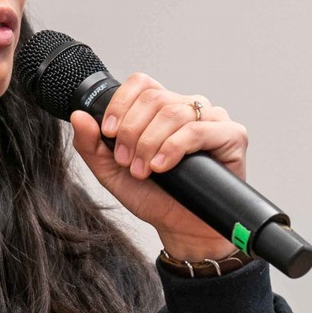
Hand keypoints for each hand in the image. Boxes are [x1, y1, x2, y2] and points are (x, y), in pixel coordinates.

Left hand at [68, 73, 247, 261]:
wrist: (182, 228)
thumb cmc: (154, 197)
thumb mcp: (112, 172)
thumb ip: (92, 145)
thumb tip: (79, 115)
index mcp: (162, 109)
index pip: (141, 84)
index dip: (121, 104)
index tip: (109, 133)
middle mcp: (188, 108)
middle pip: (154, 98)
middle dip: (132, 132)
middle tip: (127, 161)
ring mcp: (212, 120)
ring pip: (174, 112)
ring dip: (150, 143)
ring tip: (144, 170)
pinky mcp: (232, 135)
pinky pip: (198, 130)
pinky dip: (173, 147)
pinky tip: (162, 166)